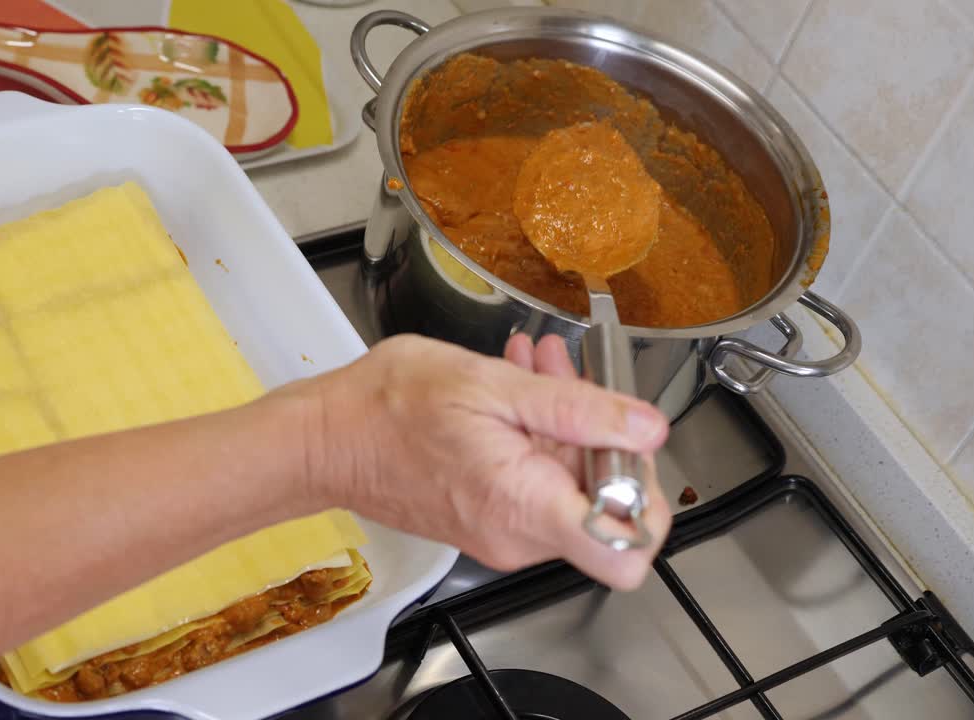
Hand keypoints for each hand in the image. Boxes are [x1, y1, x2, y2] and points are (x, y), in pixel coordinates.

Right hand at [296, 333, 671, 590]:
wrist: (325, 440)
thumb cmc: (389, 410)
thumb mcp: (492, 388)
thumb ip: (578, 410)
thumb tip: (646, 428)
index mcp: (526, 506)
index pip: (627, 549)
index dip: (648, 498)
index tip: (629, 445)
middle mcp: (519, 536)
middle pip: (604, 506)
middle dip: (599, 435)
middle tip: (570, 377)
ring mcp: (501, 533)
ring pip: (568, 488)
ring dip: (565, 426)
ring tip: (538, 368)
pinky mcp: (487, 521)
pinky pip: (535, 486)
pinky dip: (536, 439)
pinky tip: (517, 391)